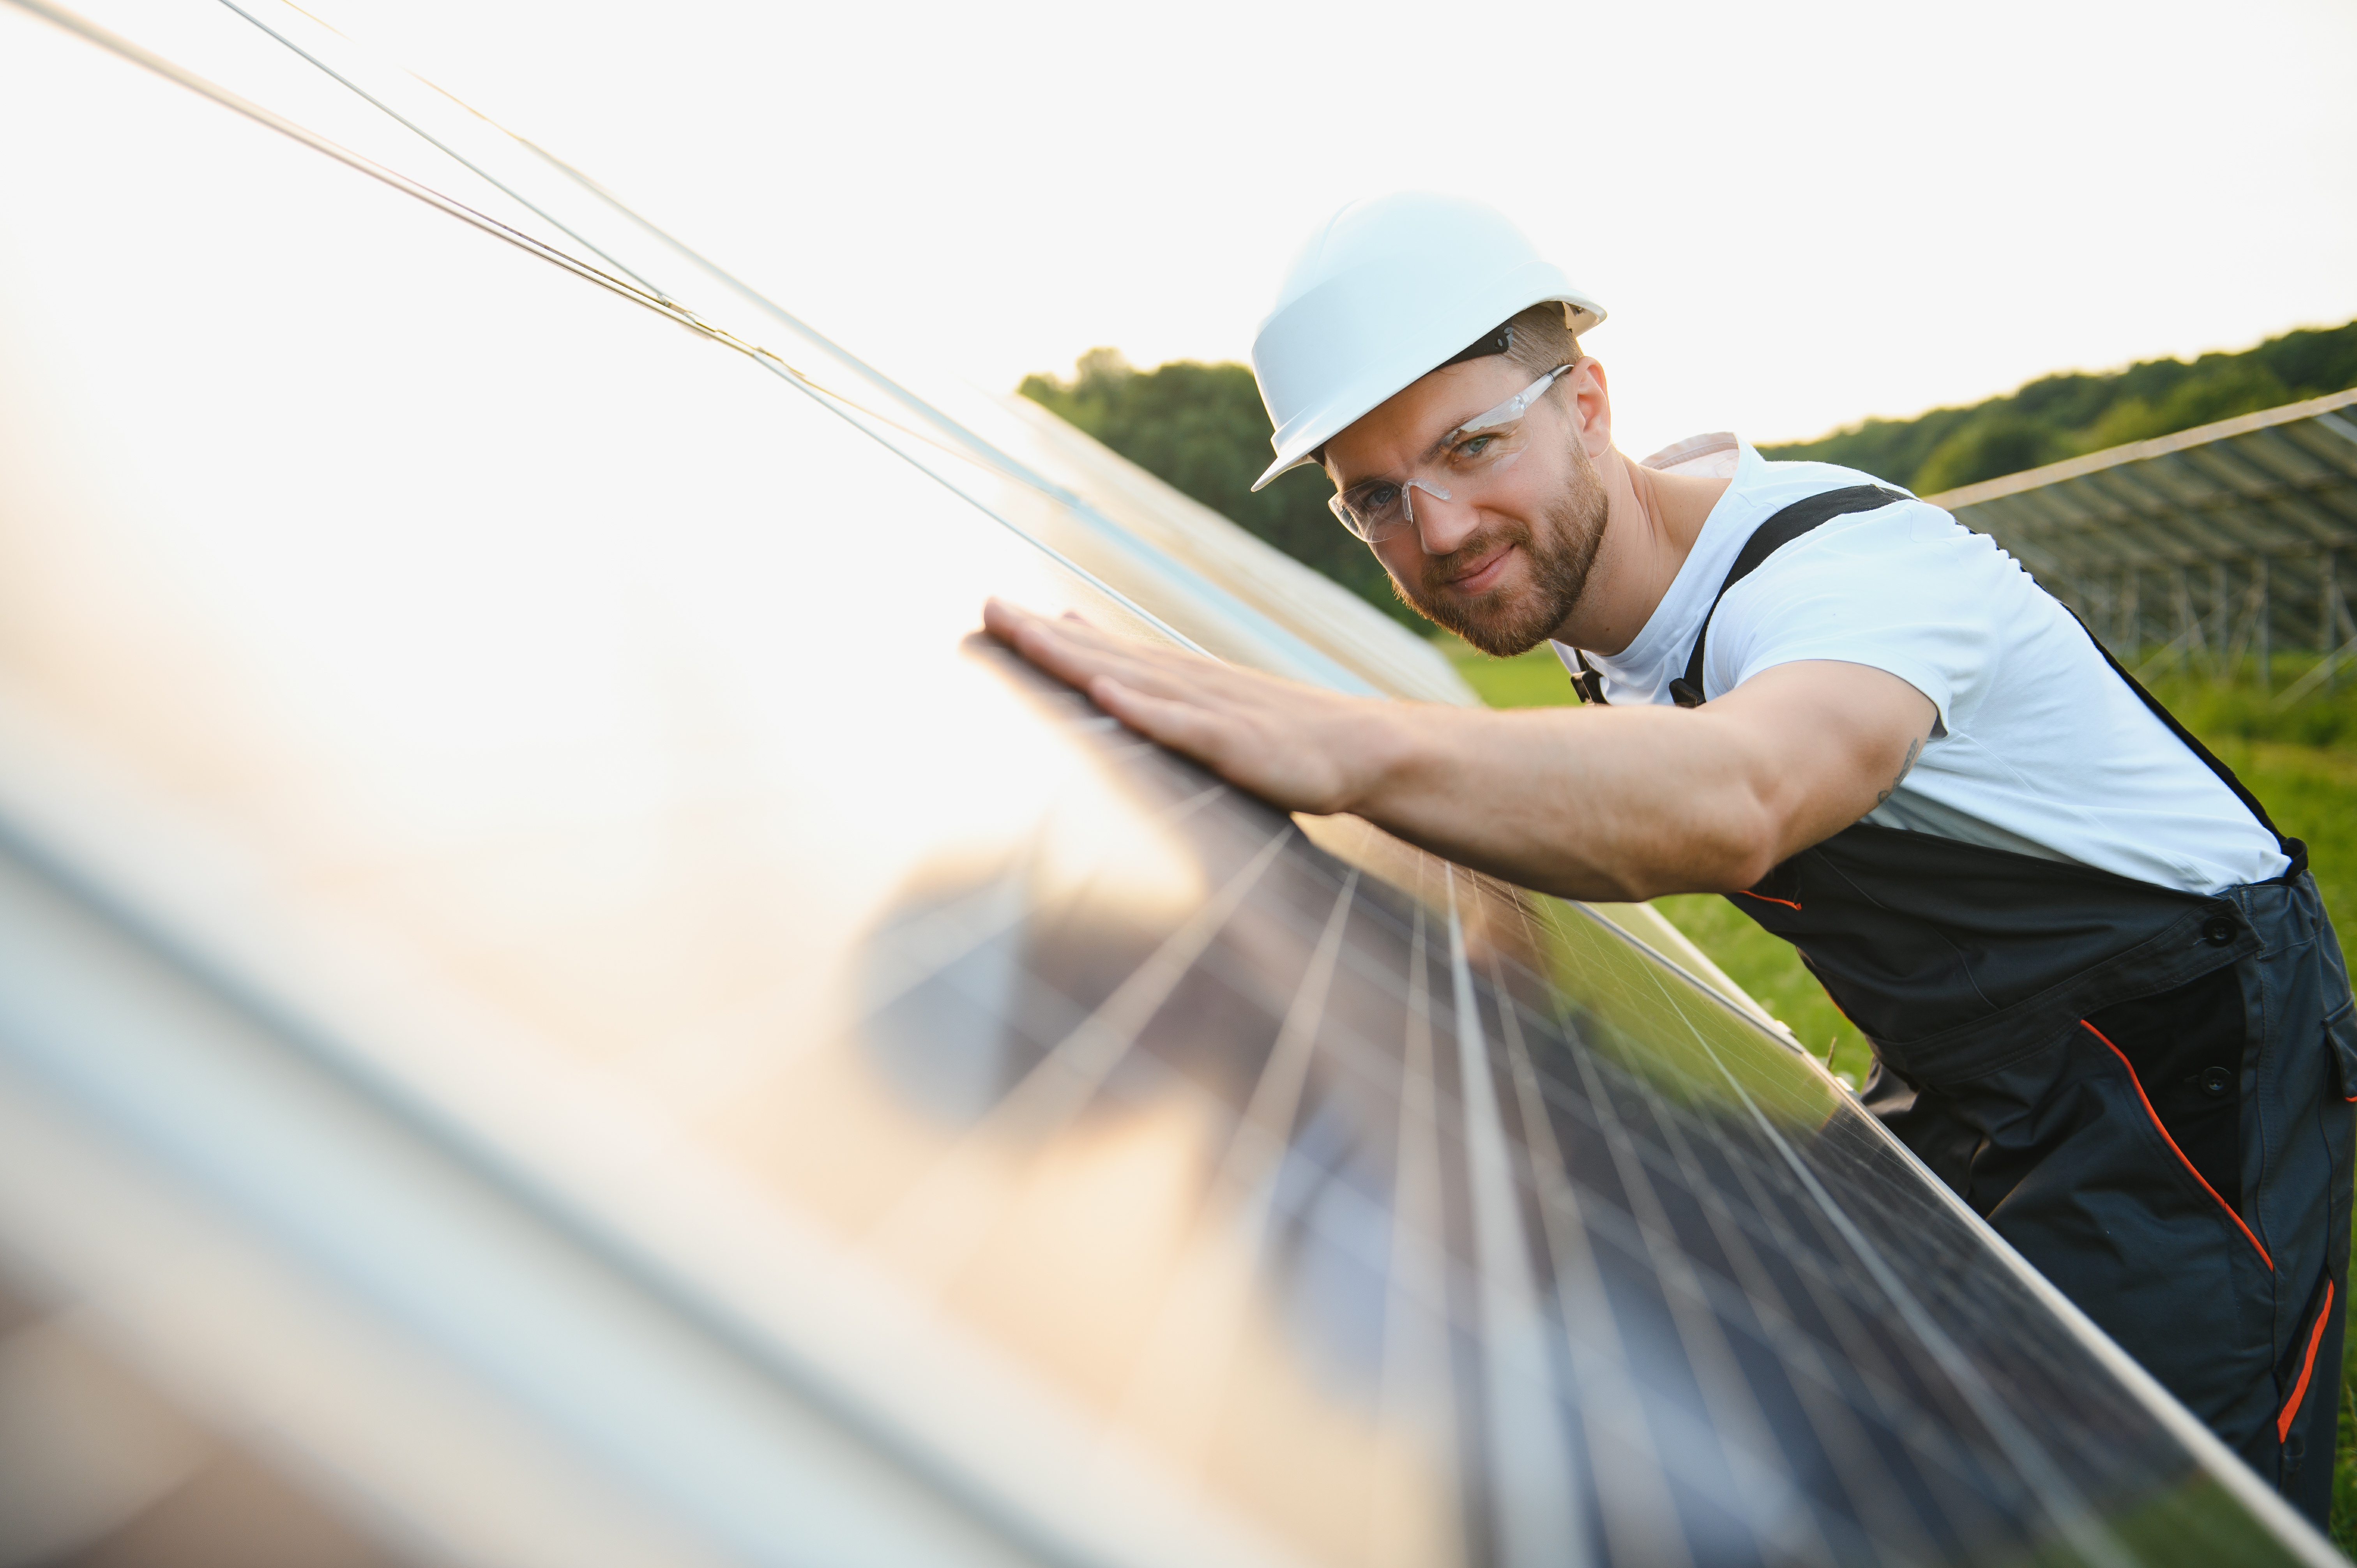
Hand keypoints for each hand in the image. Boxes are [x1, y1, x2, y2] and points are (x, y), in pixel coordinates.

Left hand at [981, 599, 1394, 815]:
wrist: (1358, 748)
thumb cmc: (1273, 730)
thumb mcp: (1196, 695)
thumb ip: (1134, 667)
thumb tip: (1071, 627)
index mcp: (1172, 678)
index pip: (1098, 650)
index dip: (1042, 631)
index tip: (990, 608)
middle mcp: (1184, 684)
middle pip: (1103, 656)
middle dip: (1042, 636)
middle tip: (988, 608)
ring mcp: (1210, 712)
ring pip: (1134, 681)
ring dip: (1080, 660)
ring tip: (1029, 637)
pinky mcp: (1235, 745)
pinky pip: (1185, 727)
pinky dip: (1146, 710)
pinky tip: (1108, 695)